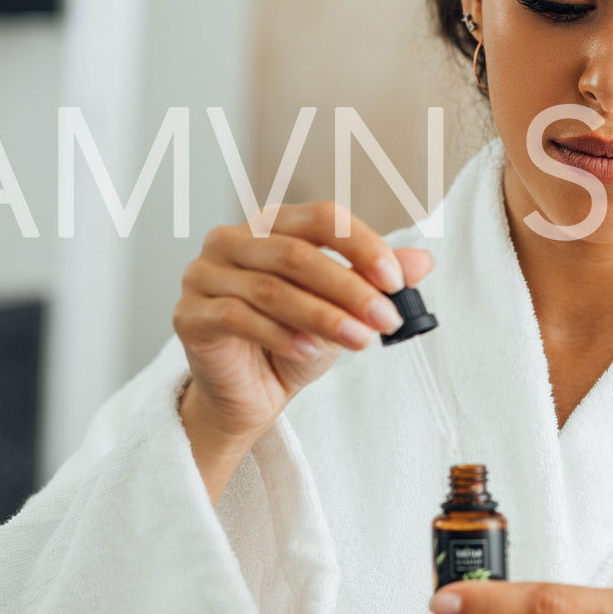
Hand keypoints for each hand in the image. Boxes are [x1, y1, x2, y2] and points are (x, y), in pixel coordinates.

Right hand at [172, 200, 432, 498]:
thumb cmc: (292, 342)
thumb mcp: (342, 309)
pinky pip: (239, 318)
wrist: (249, 395)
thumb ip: (373, 281)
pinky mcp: (188, 314)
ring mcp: (203, 274)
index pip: (321, 218)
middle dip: (349, 288)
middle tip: (387, 318)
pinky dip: (281, 335)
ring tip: (361, 341)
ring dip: (324, 316)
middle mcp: (232, 240)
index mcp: (270, 223)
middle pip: (297, 254)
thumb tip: (423, 262)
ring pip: (272, 289)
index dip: (362, 245)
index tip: (396, 281)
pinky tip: (311, 351)